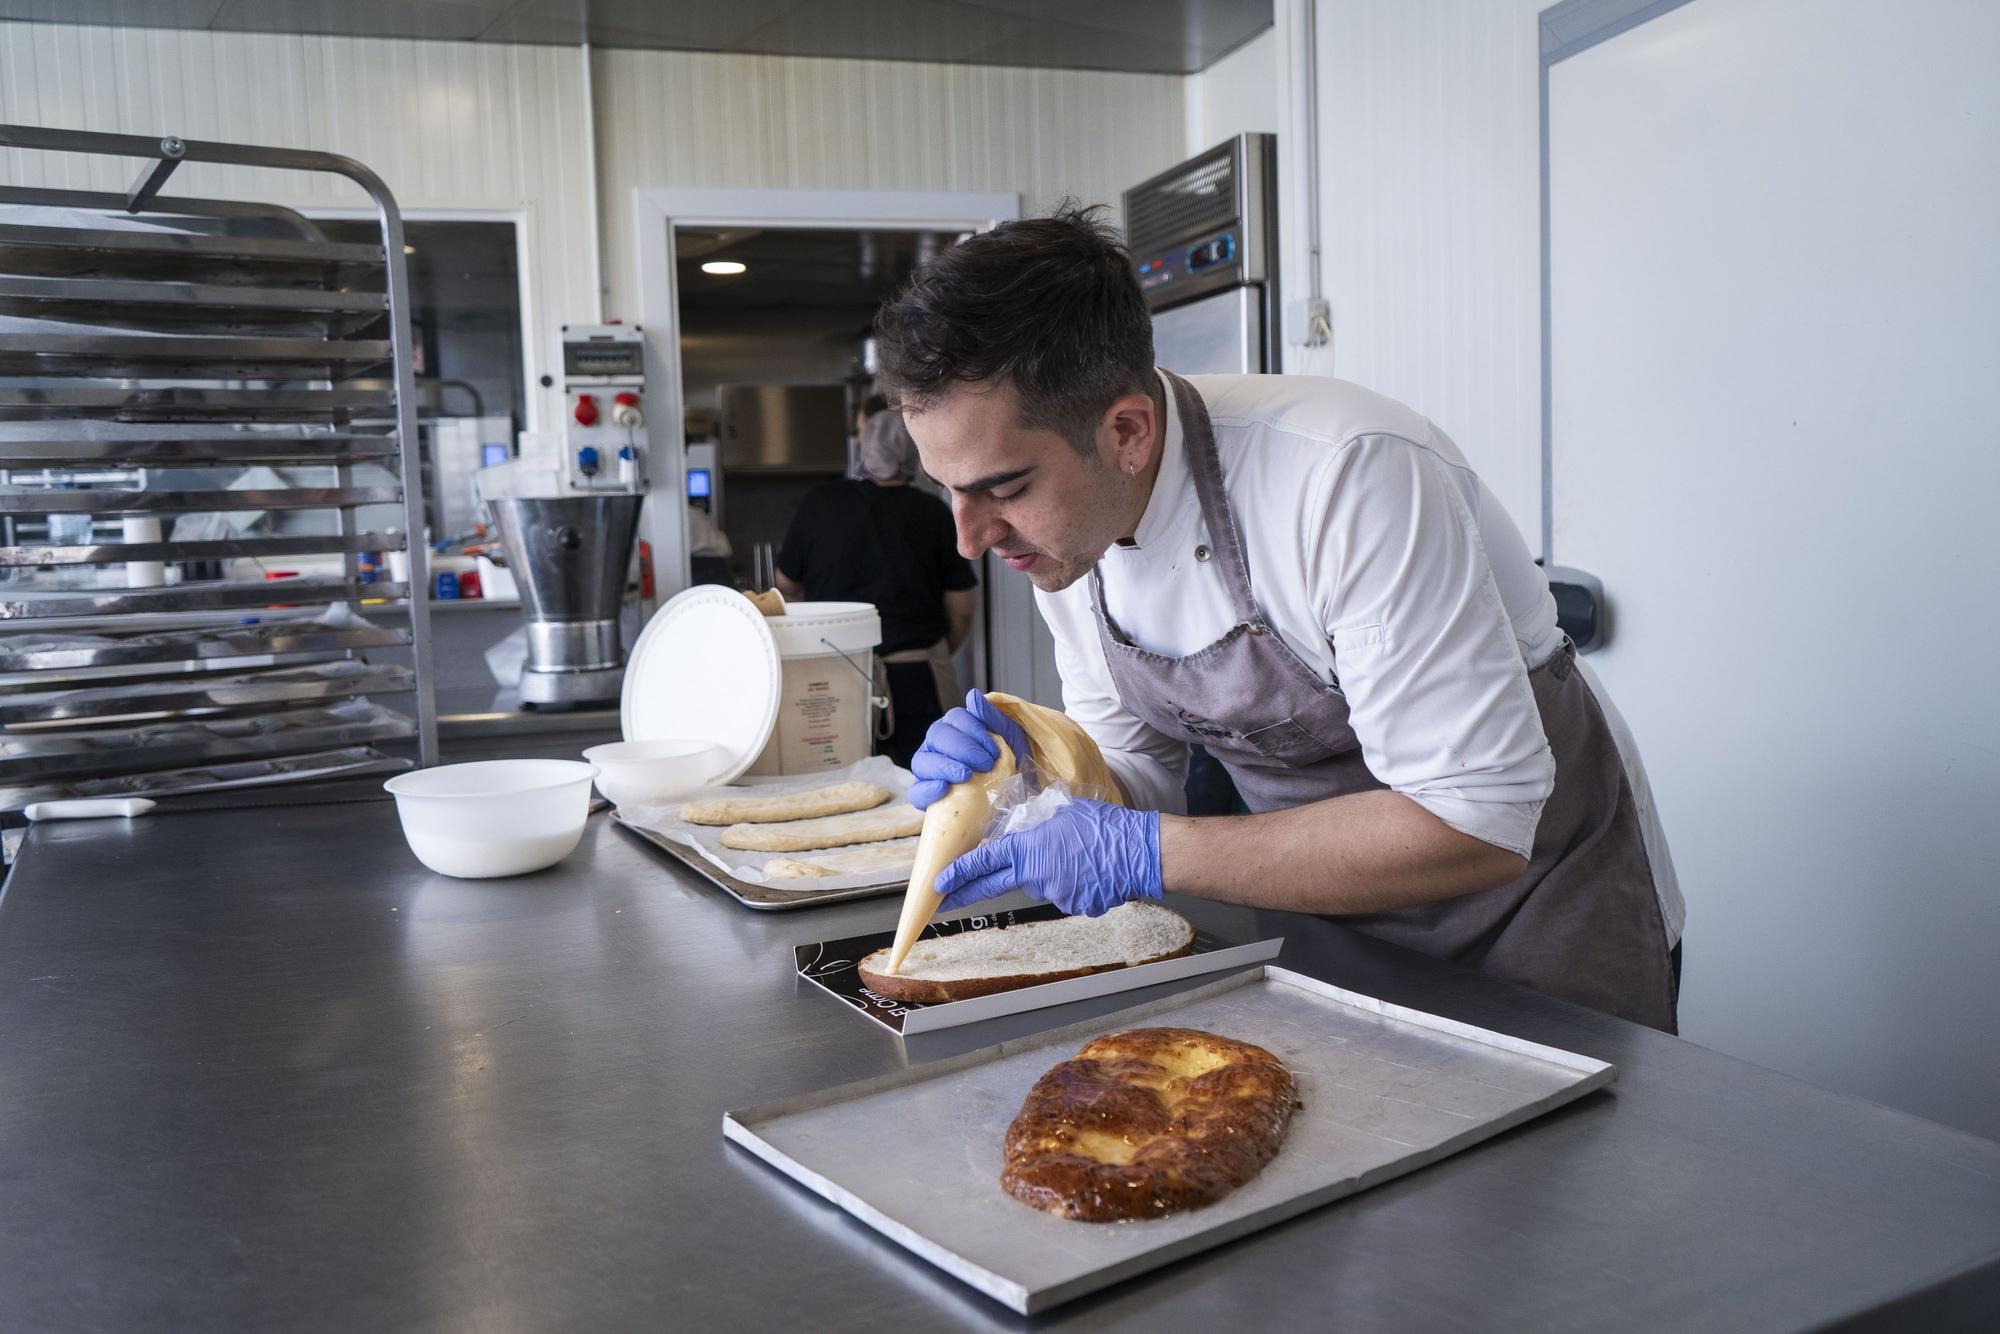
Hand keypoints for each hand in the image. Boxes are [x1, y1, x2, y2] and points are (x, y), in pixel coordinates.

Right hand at [907, 690, 1030, 808]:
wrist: (1009, 803)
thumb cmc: (1006, 769)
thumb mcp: (1008, 741)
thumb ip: (992, 718)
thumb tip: (973, 696)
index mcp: (956, 730)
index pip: (955, 718)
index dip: (973, 729)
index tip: (993, 749)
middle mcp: (937, 747)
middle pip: (937, 735)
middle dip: (962, 748)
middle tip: (984, 764)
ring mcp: (927, 771)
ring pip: (922, 761)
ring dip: (944, 766)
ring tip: (965, 776)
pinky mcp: (924, 796)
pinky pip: (916, 791)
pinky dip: (928, 789)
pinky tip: (944, 789)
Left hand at [934, 797, 1161, 916]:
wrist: (1140, 851)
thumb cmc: (1104, 825)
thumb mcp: (1062, 811)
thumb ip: (1036, 823)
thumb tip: (1025, 827)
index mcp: (1029, 848)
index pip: (984, 861)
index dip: (959, 873)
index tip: (940, 884)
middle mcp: (1036, 875)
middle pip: (996, 885)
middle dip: (967, 893)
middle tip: (946, 902)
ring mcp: (1056, 894)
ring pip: (1040, 885)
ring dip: (1049, 874)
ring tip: (1078, 857)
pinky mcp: (1075, 907)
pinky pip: (1065, 895)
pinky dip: (1072, 885)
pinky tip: (1091, 871)